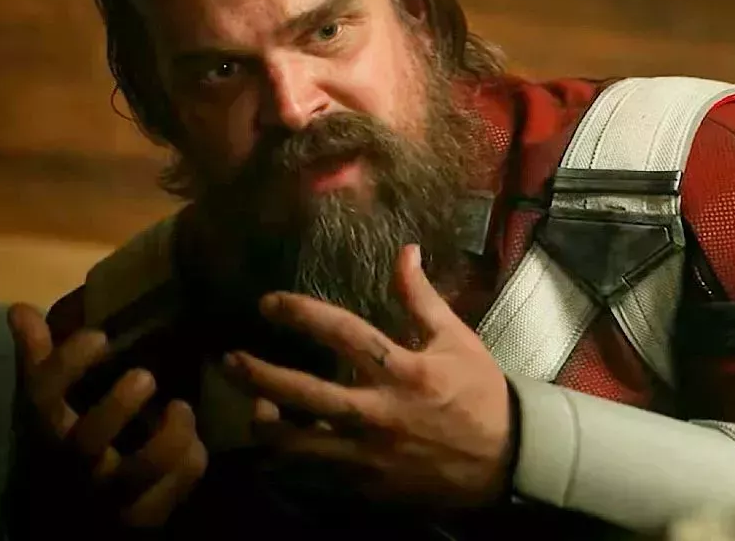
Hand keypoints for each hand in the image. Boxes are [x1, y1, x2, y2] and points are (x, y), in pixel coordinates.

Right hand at [9, 302, 208, 528]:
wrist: (77, 517)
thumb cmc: (66, 445)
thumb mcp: (50, 405)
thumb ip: (40, 359)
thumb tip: (20, 310)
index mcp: (49, 428)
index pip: (43, 396)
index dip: (66, 364)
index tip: (99, 336)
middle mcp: (76, 462)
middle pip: (87, 441)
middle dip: (117, 407)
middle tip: (146, 375)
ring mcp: (110, 492)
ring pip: (140, 470)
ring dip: (169, 437)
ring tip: (181, 407)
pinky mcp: (143, 513)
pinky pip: (172, 491)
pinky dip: (189, 463)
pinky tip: (196, 442)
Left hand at [223, 244, 513, 508]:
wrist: (505, 459)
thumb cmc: (480, 393)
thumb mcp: (456, 340)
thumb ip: (421, 298)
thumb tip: (405, 251)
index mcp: (405, 370)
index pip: (343, 333)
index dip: (300, 314)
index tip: (268, 303)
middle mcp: (381, 412)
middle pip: (305, 394)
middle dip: (259, 375)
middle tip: (228, 360)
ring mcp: (371, 453)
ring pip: (300, 444)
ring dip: (267, 425)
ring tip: (254, 408)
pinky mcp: (368, 483)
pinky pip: (316, 473)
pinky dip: (293, 459)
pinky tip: (283, 444)